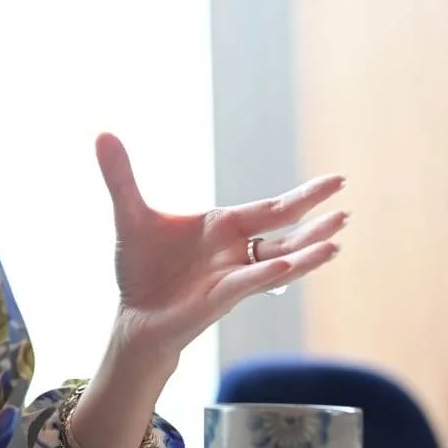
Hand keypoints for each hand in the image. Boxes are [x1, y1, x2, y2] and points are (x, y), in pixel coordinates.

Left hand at [95, 134, 347, 359]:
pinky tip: (284, 264)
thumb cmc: (140, 268)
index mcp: (223, 227)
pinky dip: (266, 274)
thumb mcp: (130, 214)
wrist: (132, 314)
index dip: (304, 196)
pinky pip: (247, 284)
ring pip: (278, 262)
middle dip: (314, 221)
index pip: (272, 209)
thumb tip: (102, 133)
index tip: (336, 182)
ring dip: (305, 255)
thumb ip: (121, 176)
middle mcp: (236, 251)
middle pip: (284, 232)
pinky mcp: (218, 300)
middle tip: (345, 209)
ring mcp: (231, 277)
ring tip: (335, 244)